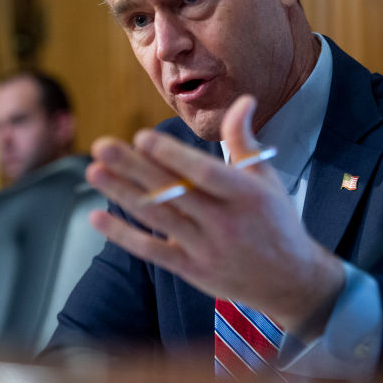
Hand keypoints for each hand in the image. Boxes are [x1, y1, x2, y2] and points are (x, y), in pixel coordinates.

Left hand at [86, 95, 345, 333]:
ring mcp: (206, 248)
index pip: (204, 173)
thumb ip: (244, 140)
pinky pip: (152, 251)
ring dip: (123, 194)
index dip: (172, 155)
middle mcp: (225, 222)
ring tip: (93, 172)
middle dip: (134, 168)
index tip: (142, 136)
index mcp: (245, 194)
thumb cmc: (276, 221)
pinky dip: (124, 235)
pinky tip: (97, 216)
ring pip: (158, 218)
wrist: (290, 282)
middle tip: (101, 146)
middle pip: (173, 192)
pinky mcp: (192, 271)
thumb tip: (244, 100)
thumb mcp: (265, 179)